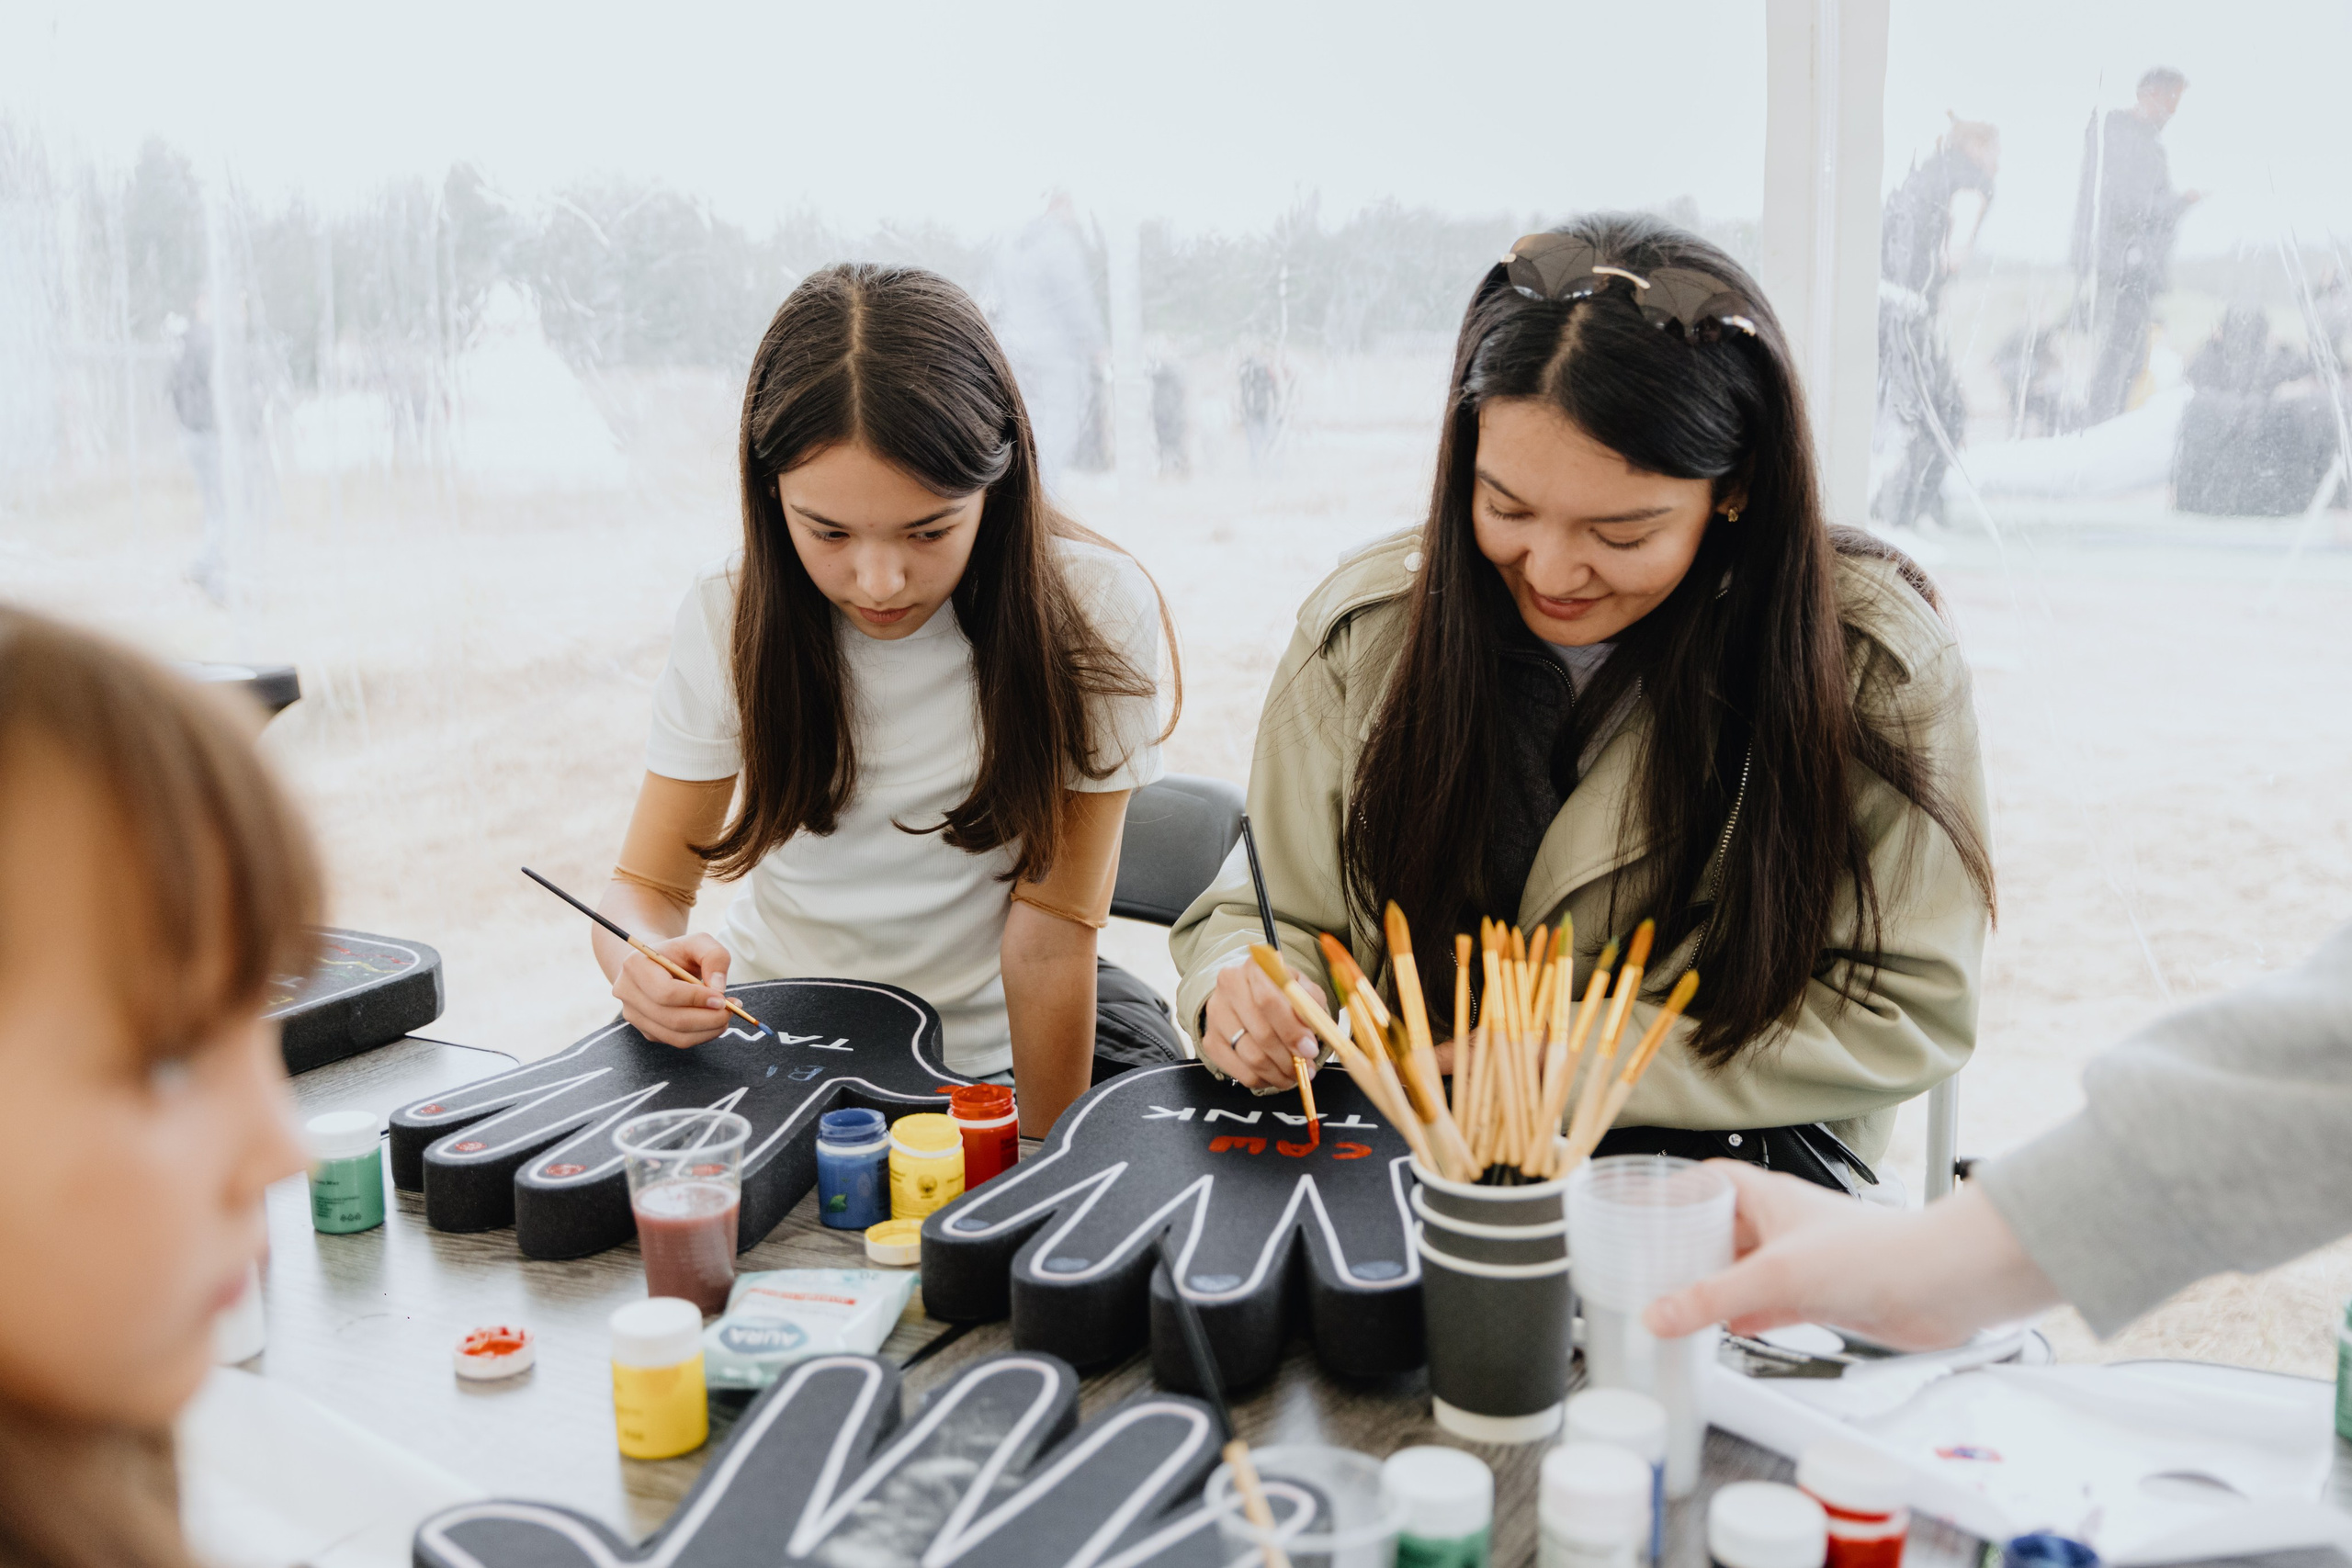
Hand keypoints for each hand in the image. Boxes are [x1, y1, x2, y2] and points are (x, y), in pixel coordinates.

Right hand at [610, 933, 735, 1047]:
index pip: (666, 993)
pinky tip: (712, 1021)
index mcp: (635, 965)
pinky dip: (701, 1035)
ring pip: (675, 1036)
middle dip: (708, 1018)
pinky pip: (677, 1041)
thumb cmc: (680, 952)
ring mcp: (634, 1015)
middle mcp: (628, 993)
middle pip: (671, 1018)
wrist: (658, 964)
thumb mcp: (700, 942)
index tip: (723, 998)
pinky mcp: (647, 1031)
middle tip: (732, 1010)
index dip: (697, 999)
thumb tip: (718, 989)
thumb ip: (714, 957)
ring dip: (708, 1030)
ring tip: (726, 1016)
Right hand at [1201, 959, 1325, 1090]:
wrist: (1251, 997)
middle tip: (1306, 1069)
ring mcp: (1215, 1014)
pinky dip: (1262, 1080)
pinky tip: (1274, 1076)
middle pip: (1261, 1032)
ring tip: (1293, 1075)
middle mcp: (1229, 986)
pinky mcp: (1210, 1041)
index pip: (1268, 1000)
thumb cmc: (1283, 994)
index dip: (1291, 1029)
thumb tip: (1309, 1030)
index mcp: (1254, 967)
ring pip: (1251, 1056)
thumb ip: (1310, 1003)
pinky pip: (1239, 1071)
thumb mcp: (1303, 989)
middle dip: (1288, 1057)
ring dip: (1277, 1072)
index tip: (1310, 1048)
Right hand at [1642, 1163, 2057, 1350]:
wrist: (1943, 1284)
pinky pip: (1766, 1304)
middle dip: (1682, 1249)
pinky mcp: (1818, 1296)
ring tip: (1672, 1305)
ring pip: (1739, 1271)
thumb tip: (1657, 1315)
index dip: (1668, 1193)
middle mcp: (1779, 1225)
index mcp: (1764, 1196)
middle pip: (1715, 1230)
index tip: (1634, 1210)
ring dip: (1712, 1287)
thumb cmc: (1875, 1252)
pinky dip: (1744, 1316)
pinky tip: (1727, 1332)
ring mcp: (1798, 1261)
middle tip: (1642, 1270)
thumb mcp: (1776, 1275)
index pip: (1703, 1181)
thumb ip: (1712, 1298)